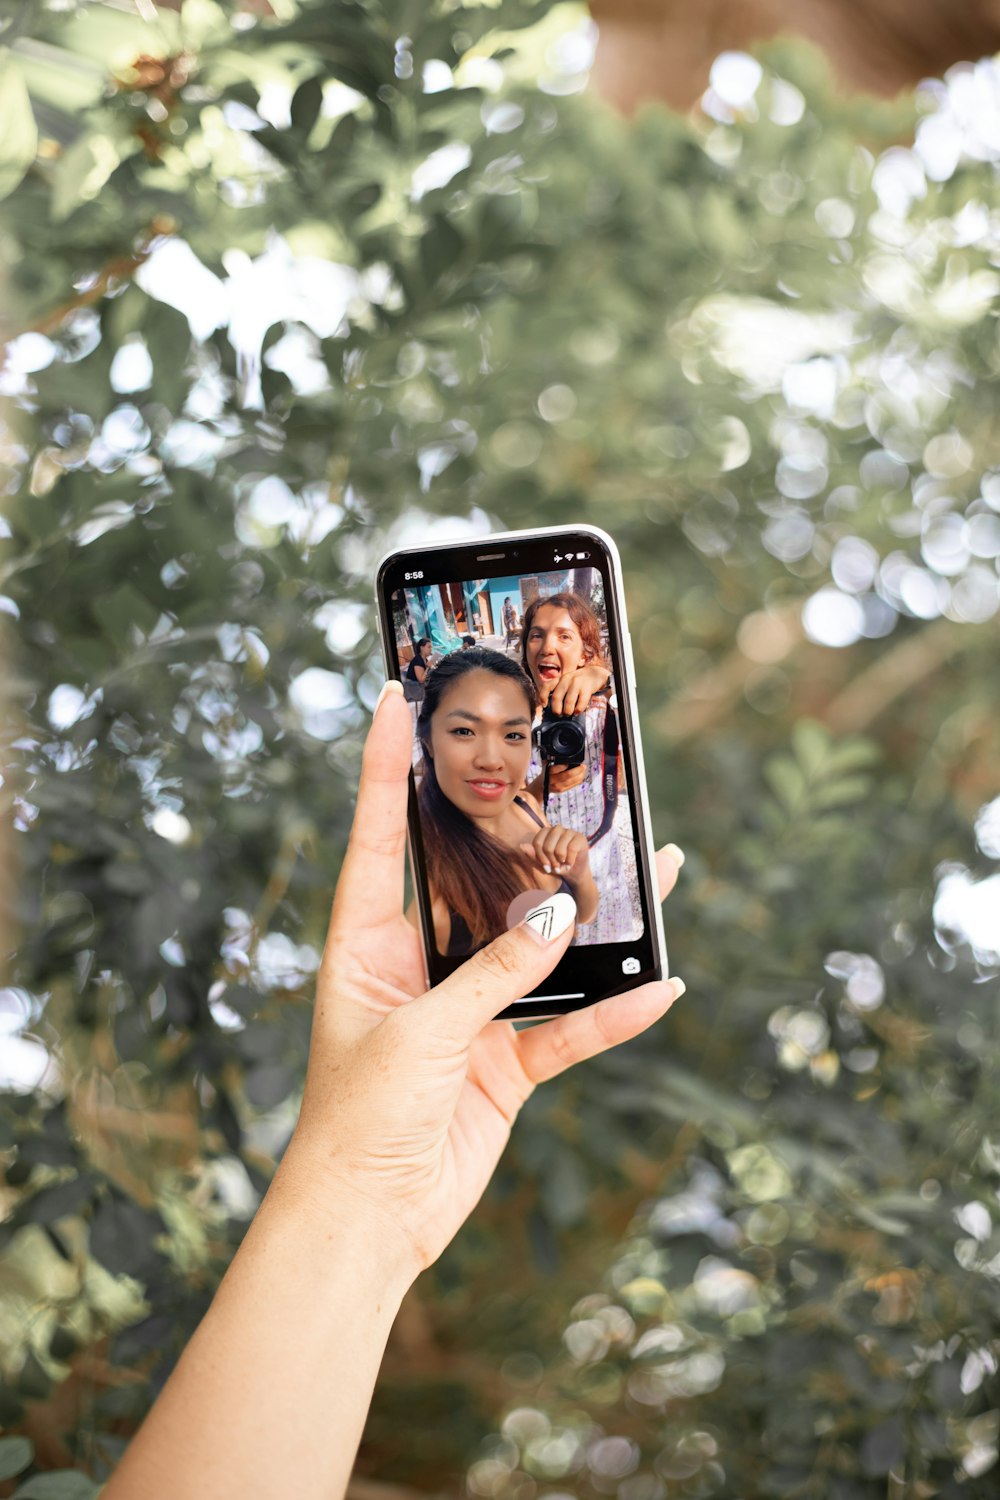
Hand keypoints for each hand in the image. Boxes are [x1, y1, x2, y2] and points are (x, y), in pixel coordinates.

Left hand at [281, 682, 684, 1281]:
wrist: (369, 1221)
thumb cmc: (359, 1118)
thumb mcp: (421, 1033)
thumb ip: (493, 973)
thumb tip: (560, 915)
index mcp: (370, 941)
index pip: (381, 834)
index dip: (386, 766)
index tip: (394, 697)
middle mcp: (422, 965)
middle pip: (482, 883)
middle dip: (530, 835)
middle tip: (573, 778)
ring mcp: (469, 1013)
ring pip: (542, 950)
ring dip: (596, 920)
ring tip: (656, 872)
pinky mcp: (505, 1064)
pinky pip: (567, 1028)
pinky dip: (612, 1014)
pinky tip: (661, 989)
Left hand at [519, 823, 590, 882]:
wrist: (574, 871)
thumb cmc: (557, 865)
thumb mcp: (542, 864)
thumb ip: (532, 855)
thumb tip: (522, 846)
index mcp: (546, 832)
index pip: (537, 843)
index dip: (540, 858)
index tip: (546, 866)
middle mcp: (557, 828)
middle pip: (547, 847)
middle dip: (551, 861)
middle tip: (556, 867)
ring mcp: (569, 831)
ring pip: (559, 849)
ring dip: (561, 862)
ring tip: (563, 864)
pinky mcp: (580, 837)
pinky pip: (571, 850)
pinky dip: (570, 861)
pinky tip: (571, 862)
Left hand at [540, 659, 609, 714]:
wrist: (596, 674)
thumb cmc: (578, 682)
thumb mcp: (567, 682)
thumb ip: (560, 691)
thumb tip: (553, 709)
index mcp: (560, 678)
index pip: (546, 686)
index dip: (543, 697)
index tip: (544, 706)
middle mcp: (566, 679)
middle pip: (556, 697)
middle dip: (556, 710)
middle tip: (559, 715)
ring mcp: (577, 683)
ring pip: (568, 702)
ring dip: (567, 711)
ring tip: (568, 714)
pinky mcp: (587, 688)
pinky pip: (580, 704)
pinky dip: (578, 711)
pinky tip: (577, 712)